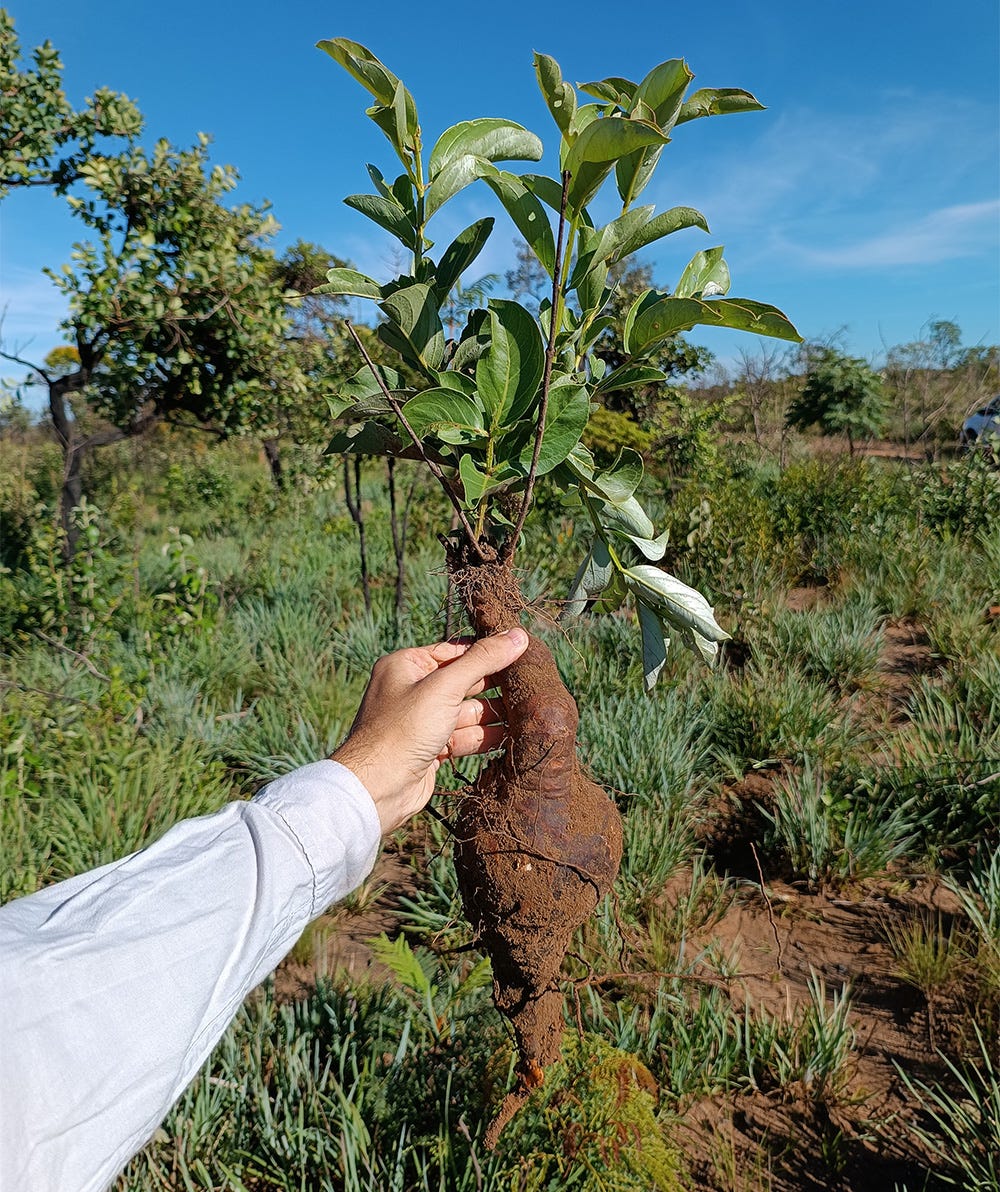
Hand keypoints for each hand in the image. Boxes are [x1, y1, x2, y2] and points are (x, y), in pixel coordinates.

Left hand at [332, 628, 528, 834]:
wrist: (376, 788)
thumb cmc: (402, 730)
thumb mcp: (444, 687)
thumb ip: (483, 660)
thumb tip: (518, 636)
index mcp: (407, 665)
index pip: (456, 650)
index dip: (489, 650)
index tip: (523, 649)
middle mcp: (414, 690)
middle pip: (465, 681)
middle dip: (497, 683)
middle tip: (533, 680)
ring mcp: (423, 721)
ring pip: (468, 711)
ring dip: (496, 712)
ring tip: (532, 708)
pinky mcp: (432, 748)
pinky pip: (466, 736)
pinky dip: (487, 736)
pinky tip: (515, 735)